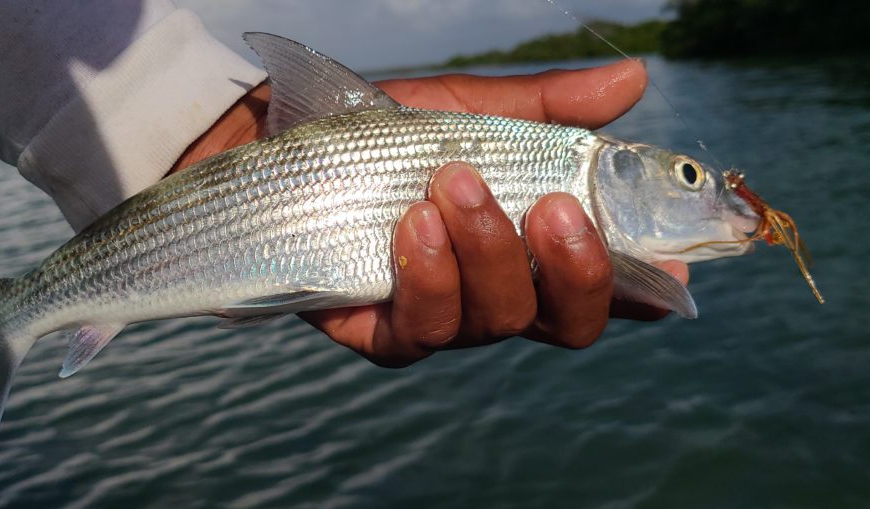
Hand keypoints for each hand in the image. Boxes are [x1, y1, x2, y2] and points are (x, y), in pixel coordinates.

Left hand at [171, 60, 687, 366]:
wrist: (278, 145)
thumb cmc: (379, 133)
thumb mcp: (469, 110)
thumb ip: (549, 106)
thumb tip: (636, 78)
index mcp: (525, 248)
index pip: (599, 285)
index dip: (642, 284)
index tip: (676, 261)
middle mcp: (491, 293)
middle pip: (562, 320)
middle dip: (571, 268)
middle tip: (550, 206)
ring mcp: (436, 317)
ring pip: (493, 323)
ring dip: (486, 254)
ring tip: (453, 187)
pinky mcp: (375, 332)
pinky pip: (417, 334)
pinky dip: (427, 279)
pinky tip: (414, 227)